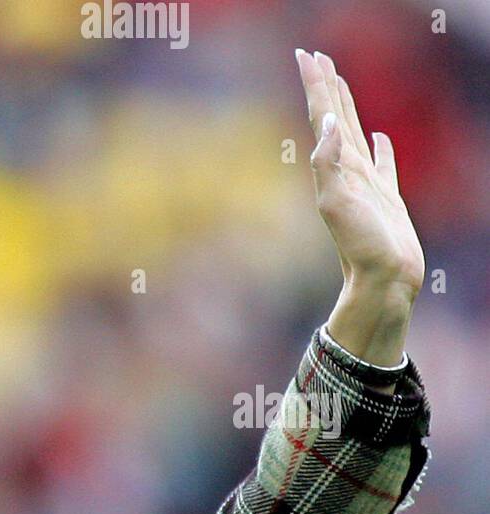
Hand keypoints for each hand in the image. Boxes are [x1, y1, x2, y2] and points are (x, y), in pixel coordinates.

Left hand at [295, 48, 424, 298]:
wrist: (382, 281)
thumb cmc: (359, 247)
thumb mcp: (335, 203)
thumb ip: (327, 163)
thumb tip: (329, 122)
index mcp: (334, 168)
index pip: (322, 116)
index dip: (315, 85)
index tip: (305, 55)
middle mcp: (346, 171)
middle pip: (334, 118)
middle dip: (326, 87)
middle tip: (316, 58)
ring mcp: (366, 183)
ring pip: (354, 133)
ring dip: (346, 107)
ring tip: (340, 82)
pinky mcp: (385, 198)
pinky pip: (382, 163)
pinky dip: (380, 146)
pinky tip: (377, 135)